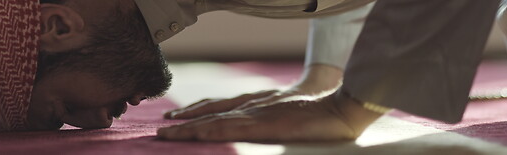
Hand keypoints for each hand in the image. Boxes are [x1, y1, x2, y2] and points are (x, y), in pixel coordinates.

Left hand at [157, 92, 384, 141]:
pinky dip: (206, 130)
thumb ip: (278, 119)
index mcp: (261, 103)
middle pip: (213, 109)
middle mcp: (254, 105)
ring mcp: (256, 114)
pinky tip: (192, 134)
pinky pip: (227, 128)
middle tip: (165, 123)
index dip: (201, 110)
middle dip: (188, 117)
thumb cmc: (323, 111)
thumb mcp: (294, 115)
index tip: (181, 116)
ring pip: (214, 119)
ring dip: (189, 126)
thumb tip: (269, 127)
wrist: (341, 107)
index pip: (224, 106)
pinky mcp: (261, 125)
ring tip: (168, 133)